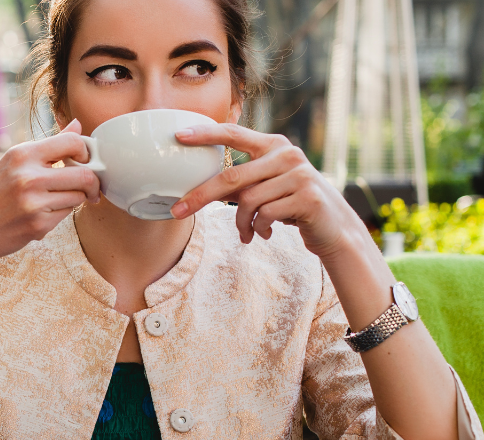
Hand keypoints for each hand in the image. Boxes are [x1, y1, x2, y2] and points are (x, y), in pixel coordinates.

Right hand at [0, 119, 100, 270]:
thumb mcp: (10, 163)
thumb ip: (47, 147)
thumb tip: (77, 125)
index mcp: (20, 154)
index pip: (72, 142)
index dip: (85, 151)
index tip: (84, 160)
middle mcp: (28, 176)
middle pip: (85, 174)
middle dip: (91, 182)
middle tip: (88, 187)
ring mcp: (34, 203)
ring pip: (79, 196)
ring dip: (75, 199)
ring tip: (56, 201)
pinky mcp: (38, 226)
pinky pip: (66, 215)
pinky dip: (60, 214)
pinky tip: (40, 215)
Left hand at [170, 123, 364, 258]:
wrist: (333, 226)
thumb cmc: (290, 204)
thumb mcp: (265, 186)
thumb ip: (239, 181)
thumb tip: (196, 187)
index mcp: (273, 145)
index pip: (234, 134)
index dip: (206, 134)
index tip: (178, 136)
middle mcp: (287, 155)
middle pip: (231, 177)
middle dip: (200, 196)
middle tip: (178, 211)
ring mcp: (300, 175)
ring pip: (247, 201)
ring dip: (240, 223)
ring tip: (245, 232)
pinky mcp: (308, 198)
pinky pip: (265, 215)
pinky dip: (257, 229)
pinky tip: (263, 233)